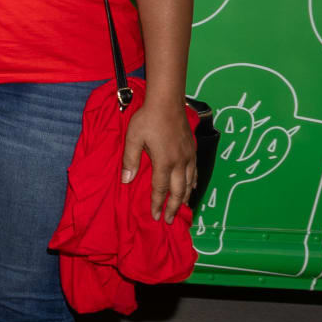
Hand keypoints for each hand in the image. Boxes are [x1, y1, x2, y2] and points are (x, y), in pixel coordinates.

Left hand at [121, 97, 198, 222]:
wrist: (167, 101)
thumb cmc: (147, 118)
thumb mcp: (133, 138)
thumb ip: (130, 160)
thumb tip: (126, 181)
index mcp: (164, 162)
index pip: (160, 189)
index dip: (157, 204)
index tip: (155, 216)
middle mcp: (179, 162)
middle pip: (179, 191)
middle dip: (174, 207)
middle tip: (169, 220)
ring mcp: (189, 156)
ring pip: (190, 183)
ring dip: (186, 198)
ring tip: (182, 208)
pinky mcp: (193, 149)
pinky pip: (195, 171)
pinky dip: (194, 183)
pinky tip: (192, 187)